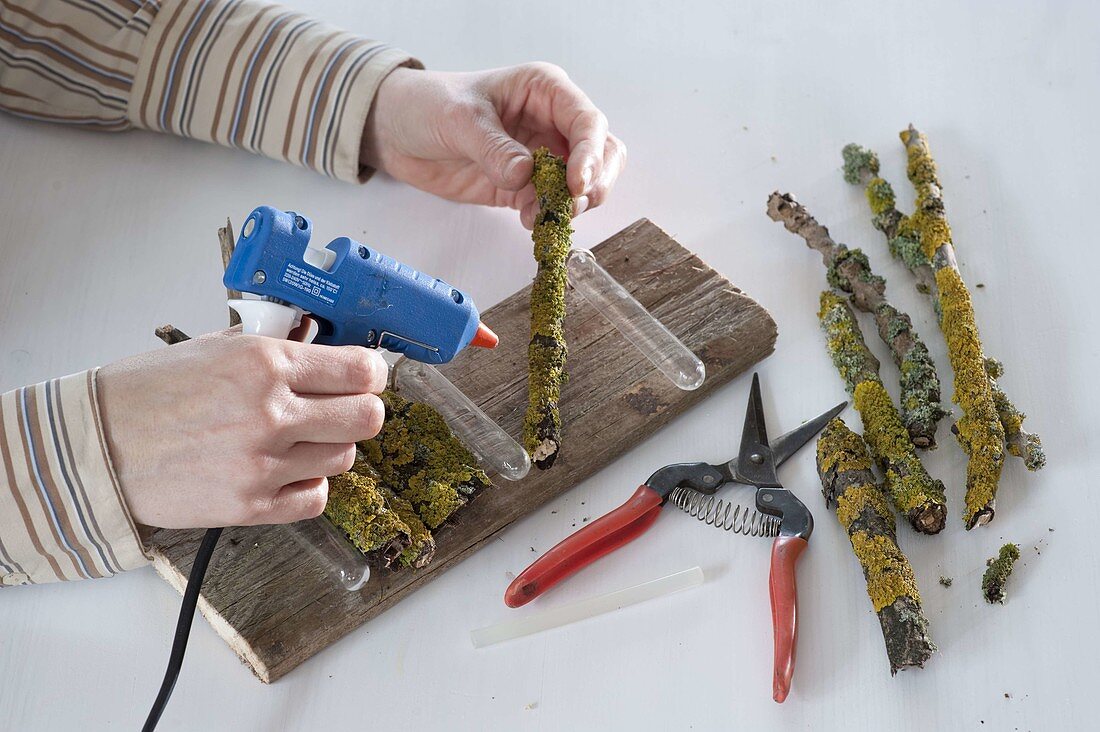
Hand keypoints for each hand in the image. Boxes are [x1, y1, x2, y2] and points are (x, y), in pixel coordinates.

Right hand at [97, 331, 387, 528]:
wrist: (95, 447)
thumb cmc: (147, 393)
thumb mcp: (212, 346)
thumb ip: (271, 345)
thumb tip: (315, 340)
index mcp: (265, 363)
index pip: (361, 371)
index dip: (370, 374)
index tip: (364, 377)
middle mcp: (271, 413)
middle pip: (368, 419)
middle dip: (362, 411)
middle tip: (343, 409)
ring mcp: (264, 464)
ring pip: (344, 458)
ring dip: (329, 447)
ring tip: (297, 439)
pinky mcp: (252, 506)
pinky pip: (315, 498)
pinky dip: (308, 485)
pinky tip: (284, 471)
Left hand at [362, 63, 626, 228]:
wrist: (397, 132)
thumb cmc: (429, 105)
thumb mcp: (459, 119)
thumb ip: (493, 148)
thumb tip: (525, 175)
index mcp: (544, 91)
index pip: (587, 121)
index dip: (590, 153)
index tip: (577, 183)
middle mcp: (551, 122)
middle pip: (602, 153)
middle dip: (595, 182)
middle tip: (571, 205)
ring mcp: (542, 156)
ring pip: (585, 183)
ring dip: (574, 205)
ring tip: (545, 216)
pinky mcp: (525, 187)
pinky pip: (553, 205)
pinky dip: (550, 218)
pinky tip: (529, 221)